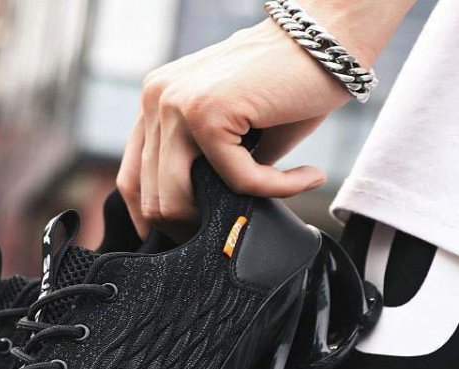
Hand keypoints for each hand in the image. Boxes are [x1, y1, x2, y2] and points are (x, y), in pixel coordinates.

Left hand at [118, 0, 414, 237]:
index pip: (132, 180)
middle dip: (194, 228)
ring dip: (226, 215)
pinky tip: (306, 177)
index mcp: (155, 105)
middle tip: (238, 227)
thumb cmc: (288, 86)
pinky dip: (277, 188)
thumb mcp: (232, 137)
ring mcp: (177, 104)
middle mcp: (156, 100)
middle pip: (152, 200)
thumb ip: (204, 172)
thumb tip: (192, 226)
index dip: (154, 221)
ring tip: (269, 200)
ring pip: (179, 201)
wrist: (331, 36)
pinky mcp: (208, 112)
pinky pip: (236, 181)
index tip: (188, 238)